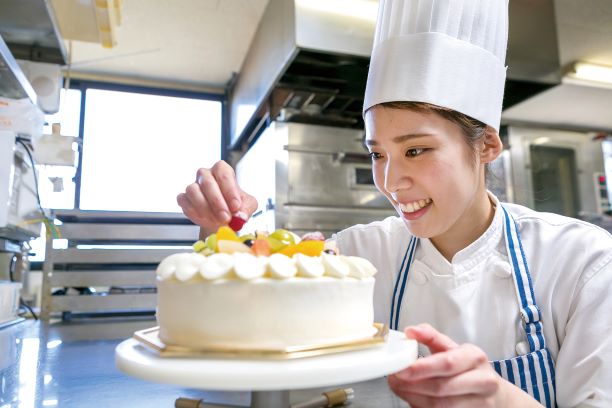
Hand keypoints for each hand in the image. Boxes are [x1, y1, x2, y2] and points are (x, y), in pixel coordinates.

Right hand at [177, 160, 257, 235]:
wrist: (222, 219)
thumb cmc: (235, 208)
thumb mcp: (248, 206)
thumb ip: (247, 209)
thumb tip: (241, 216)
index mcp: (222, 170)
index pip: (224, 173)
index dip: (230, 190)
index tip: (236, 206)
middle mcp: (205, 175)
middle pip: (207, 182)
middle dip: (217, 202)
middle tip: (226, 218)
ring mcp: (193, 186)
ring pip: (193, 191)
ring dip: (205, 208)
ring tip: (217, 221)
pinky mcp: (184, 198)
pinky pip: (184, 201)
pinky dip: (194, 212)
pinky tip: (205, 220)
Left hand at [388, 323, 539, 406]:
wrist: (496, 394)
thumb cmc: (469, 369)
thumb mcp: (453, 348)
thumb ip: (430, 337)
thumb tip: (410, 331)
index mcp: (474, 357)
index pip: (446, 363)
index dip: (420, 368)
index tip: (400, 369)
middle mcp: (482, 381)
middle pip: (441, 388)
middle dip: (412, 386)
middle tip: (394, 380)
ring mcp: (481, 403)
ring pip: (441, 406)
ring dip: (415, 399)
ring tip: (401, 390)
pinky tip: (415, 400)